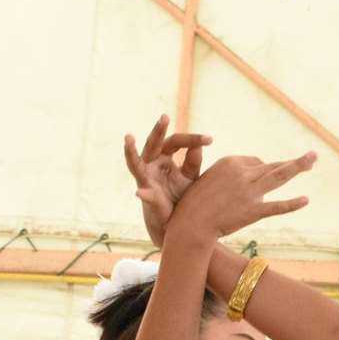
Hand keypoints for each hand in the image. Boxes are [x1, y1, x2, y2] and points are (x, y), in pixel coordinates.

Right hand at [124, 115, 209, 246]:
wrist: (176, 222)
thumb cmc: (182, 196)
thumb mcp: (190, 178)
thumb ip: (193, 163)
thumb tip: (199, 147)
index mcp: (164, 157)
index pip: (176, 141)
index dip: (192, 139)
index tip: (210, 139)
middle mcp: (151, 164)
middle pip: (153, 143)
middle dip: (158, 130)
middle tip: (165, 117)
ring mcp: (146, 179)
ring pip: (135, 162)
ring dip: (130, 151)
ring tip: (128, 138)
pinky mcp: (146, 197)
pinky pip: (144, 195)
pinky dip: (144, 195)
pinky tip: (139, 194)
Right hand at [165, 152, 316, 244]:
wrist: (190, 223)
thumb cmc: (194, 202)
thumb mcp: (206, 177)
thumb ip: (227, 172)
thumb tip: (245, 168)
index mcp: (230, 162)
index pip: (255, 162)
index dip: (261, 170)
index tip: (259, 180)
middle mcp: (242, 173)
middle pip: (272, 165)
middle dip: (293, 162)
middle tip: (312, 156)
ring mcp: (250, 192)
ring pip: (279, 176)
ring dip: (299, 166)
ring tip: (313, 159)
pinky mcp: (253, 212)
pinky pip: (277, 206)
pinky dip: (292, 204)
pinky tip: (306, 200)